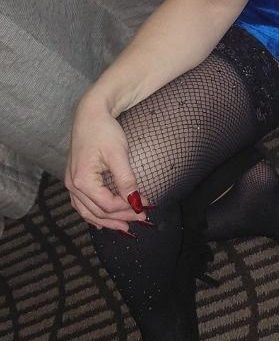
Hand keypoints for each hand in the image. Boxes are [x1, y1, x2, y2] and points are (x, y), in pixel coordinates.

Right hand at [65, 100, 150, 232]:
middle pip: (97, 211)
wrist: (90, 113)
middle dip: (120, 217)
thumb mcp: (119, 154)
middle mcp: (73, 184)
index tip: (145, 207)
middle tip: (140, 220)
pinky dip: (93, 214)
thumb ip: (126, 180)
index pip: (107, 204)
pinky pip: (82, 203)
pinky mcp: (74, 178)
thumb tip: (136, 201)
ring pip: (87, 211)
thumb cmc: (104, 130)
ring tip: (124, 227)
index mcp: (82, 180)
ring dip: (106, 220)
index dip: (127, 208)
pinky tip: (102, 221)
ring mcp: (71, 182)